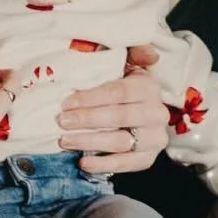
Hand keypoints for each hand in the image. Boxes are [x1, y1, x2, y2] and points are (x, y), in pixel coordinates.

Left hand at [57, 44, 166, 172]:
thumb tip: (151, 54)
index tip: (66, 103)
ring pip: (121, 142)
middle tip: (61, 121)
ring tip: (65, 141)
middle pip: (119, 117)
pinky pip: (126, 164)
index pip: (118, 92)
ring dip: (90, 142)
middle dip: (87, 120)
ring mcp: (154, 138)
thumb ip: (132, 52)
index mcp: (148, 87)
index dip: (91, 98)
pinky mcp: (148, 158)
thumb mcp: (125, 64)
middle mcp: (156, 113)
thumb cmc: (122, 86)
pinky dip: (104, 165)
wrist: (139, 114)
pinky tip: (83, 163)